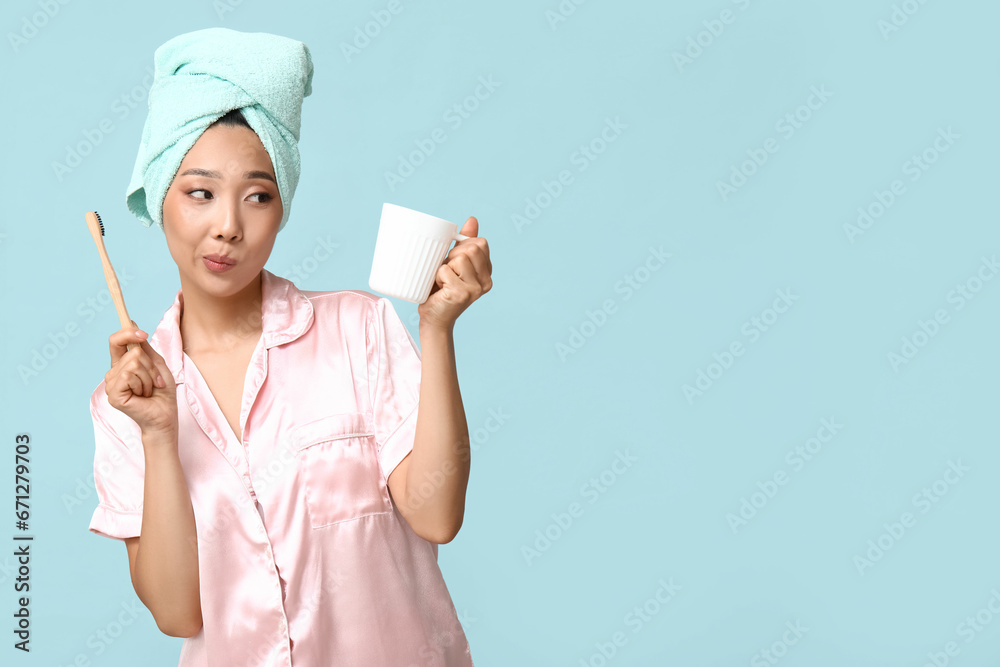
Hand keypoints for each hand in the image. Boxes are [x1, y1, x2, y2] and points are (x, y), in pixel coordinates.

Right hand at [104, 320, 178, 436]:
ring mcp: (111, 384)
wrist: (165, 415)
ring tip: (149, 390)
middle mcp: (113, 373)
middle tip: (155, 382)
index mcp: (122, 364)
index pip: (116, 341)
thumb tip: (132, 323)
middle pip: (133, 352)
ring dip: (149, 377)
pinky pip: (129, 375)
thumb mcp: (157, 364)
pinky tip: (143, 395)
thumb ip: (143, 347)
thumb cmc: (162, 392)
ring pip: (133, 363)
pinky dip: (144, 384)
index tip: (142, 333)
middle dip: (151, 366)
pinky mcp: (114, 395)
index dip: (127, 332)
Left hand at [418, 217, 492, 329]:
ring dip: (443, 266)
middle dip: (453, 256)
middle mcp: (486, 281)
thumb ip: (464, 243)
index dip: (463, 247)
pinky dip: (437, 277)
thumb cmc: (441, 289)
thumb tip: (472, 220)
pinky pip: (445, 270)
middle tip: (446, 273)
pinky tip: (439, 290)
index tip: (454, 263)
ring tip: (442, 282)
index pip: (480, 243)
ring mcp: (476, 289)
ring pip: (459, 257)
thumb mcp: (453, 262)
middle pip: (471, 248)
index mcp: (487, 272)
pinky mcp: (462, 294)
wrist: (433, 319)